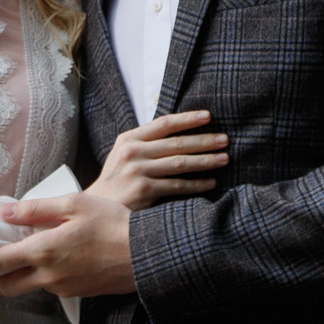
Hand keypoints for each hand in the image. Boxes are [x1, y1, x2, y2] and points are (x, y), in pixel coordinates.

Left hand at [0, 191, 138, 299]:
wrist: (148, 255)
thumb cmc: (113, 224)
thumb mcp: (73, 204)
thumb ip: (36, 209)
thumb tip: (5, 213)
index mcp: (42, 251)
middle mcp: (48, 275)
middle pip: (5, 284)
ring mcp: (63, 288)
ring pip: (28, 286)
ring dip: (18, 277)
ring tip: (22, 257)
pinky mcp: (77, 294)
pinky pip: (51, 287)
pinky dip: (43, 276)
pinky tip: (56, 259)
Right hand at [88, 109, 226, 209]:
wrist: (98, 207)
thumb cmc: (117, 180)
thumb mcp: (125, 154)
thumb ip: (146, 143)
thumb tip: (181, 132)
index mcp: (129, 138)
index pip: (164, 123)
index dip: (188, 119)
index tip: (209, 116)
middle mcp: (132, 152)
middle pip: (176, 143)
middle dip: (204, 141)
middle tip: (225, 140)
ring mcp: (137, 171)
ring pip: (180, 163)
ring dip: (206, 161)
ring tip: (224, 159)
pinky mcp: (144, 191)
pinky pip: (178, 185)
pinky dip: (197, 184)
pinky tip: (211, 183)